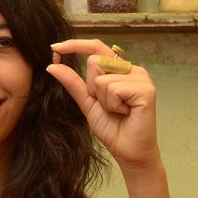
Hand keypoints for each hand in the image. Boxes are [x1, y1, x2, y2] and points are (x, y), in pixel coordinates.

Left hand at [47, 39, 159, 169]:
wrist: (128, 151)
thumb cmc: (112, 128)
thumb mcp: (87, 102)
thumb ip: (73, 83)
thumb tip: (52, 65)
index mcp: (120, 69)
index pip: (96, 49)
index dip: (75, 45)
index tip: (54, 47)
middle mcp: (133, 69)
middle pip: (95, 63)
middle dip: (93, 89)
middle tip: (109, 107)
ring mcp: (142, 77)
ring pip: (102, 79)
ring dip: (104, 101)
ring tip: (119, 111)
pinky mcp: (146, 89)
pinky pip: (113, 89)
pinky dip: (112, 105)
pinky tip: (126, 113)